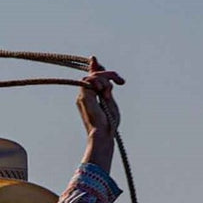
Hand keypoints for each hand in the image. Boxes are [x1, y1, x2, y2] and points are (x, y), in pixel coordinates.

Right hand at [77, 57, 123, 172]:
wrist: (103, 134)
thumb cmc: (108, 122)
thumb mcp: (109, 99)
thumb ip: (106, 85)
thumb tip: (103, 72)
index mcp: (90, 97)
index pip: (92, 77)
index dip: (99, 69)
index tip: (106, 68)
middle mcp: (84, 95)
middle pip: (95, 74)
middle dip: (109, 74)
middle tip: (120, 81)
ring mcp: (82, 96)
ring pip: (93, 76)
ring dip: (105, 79)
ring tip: (109, 92)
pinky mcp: (83, 96)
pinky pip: (90, 79)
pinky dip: (100, 82)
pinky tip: (104, 91)